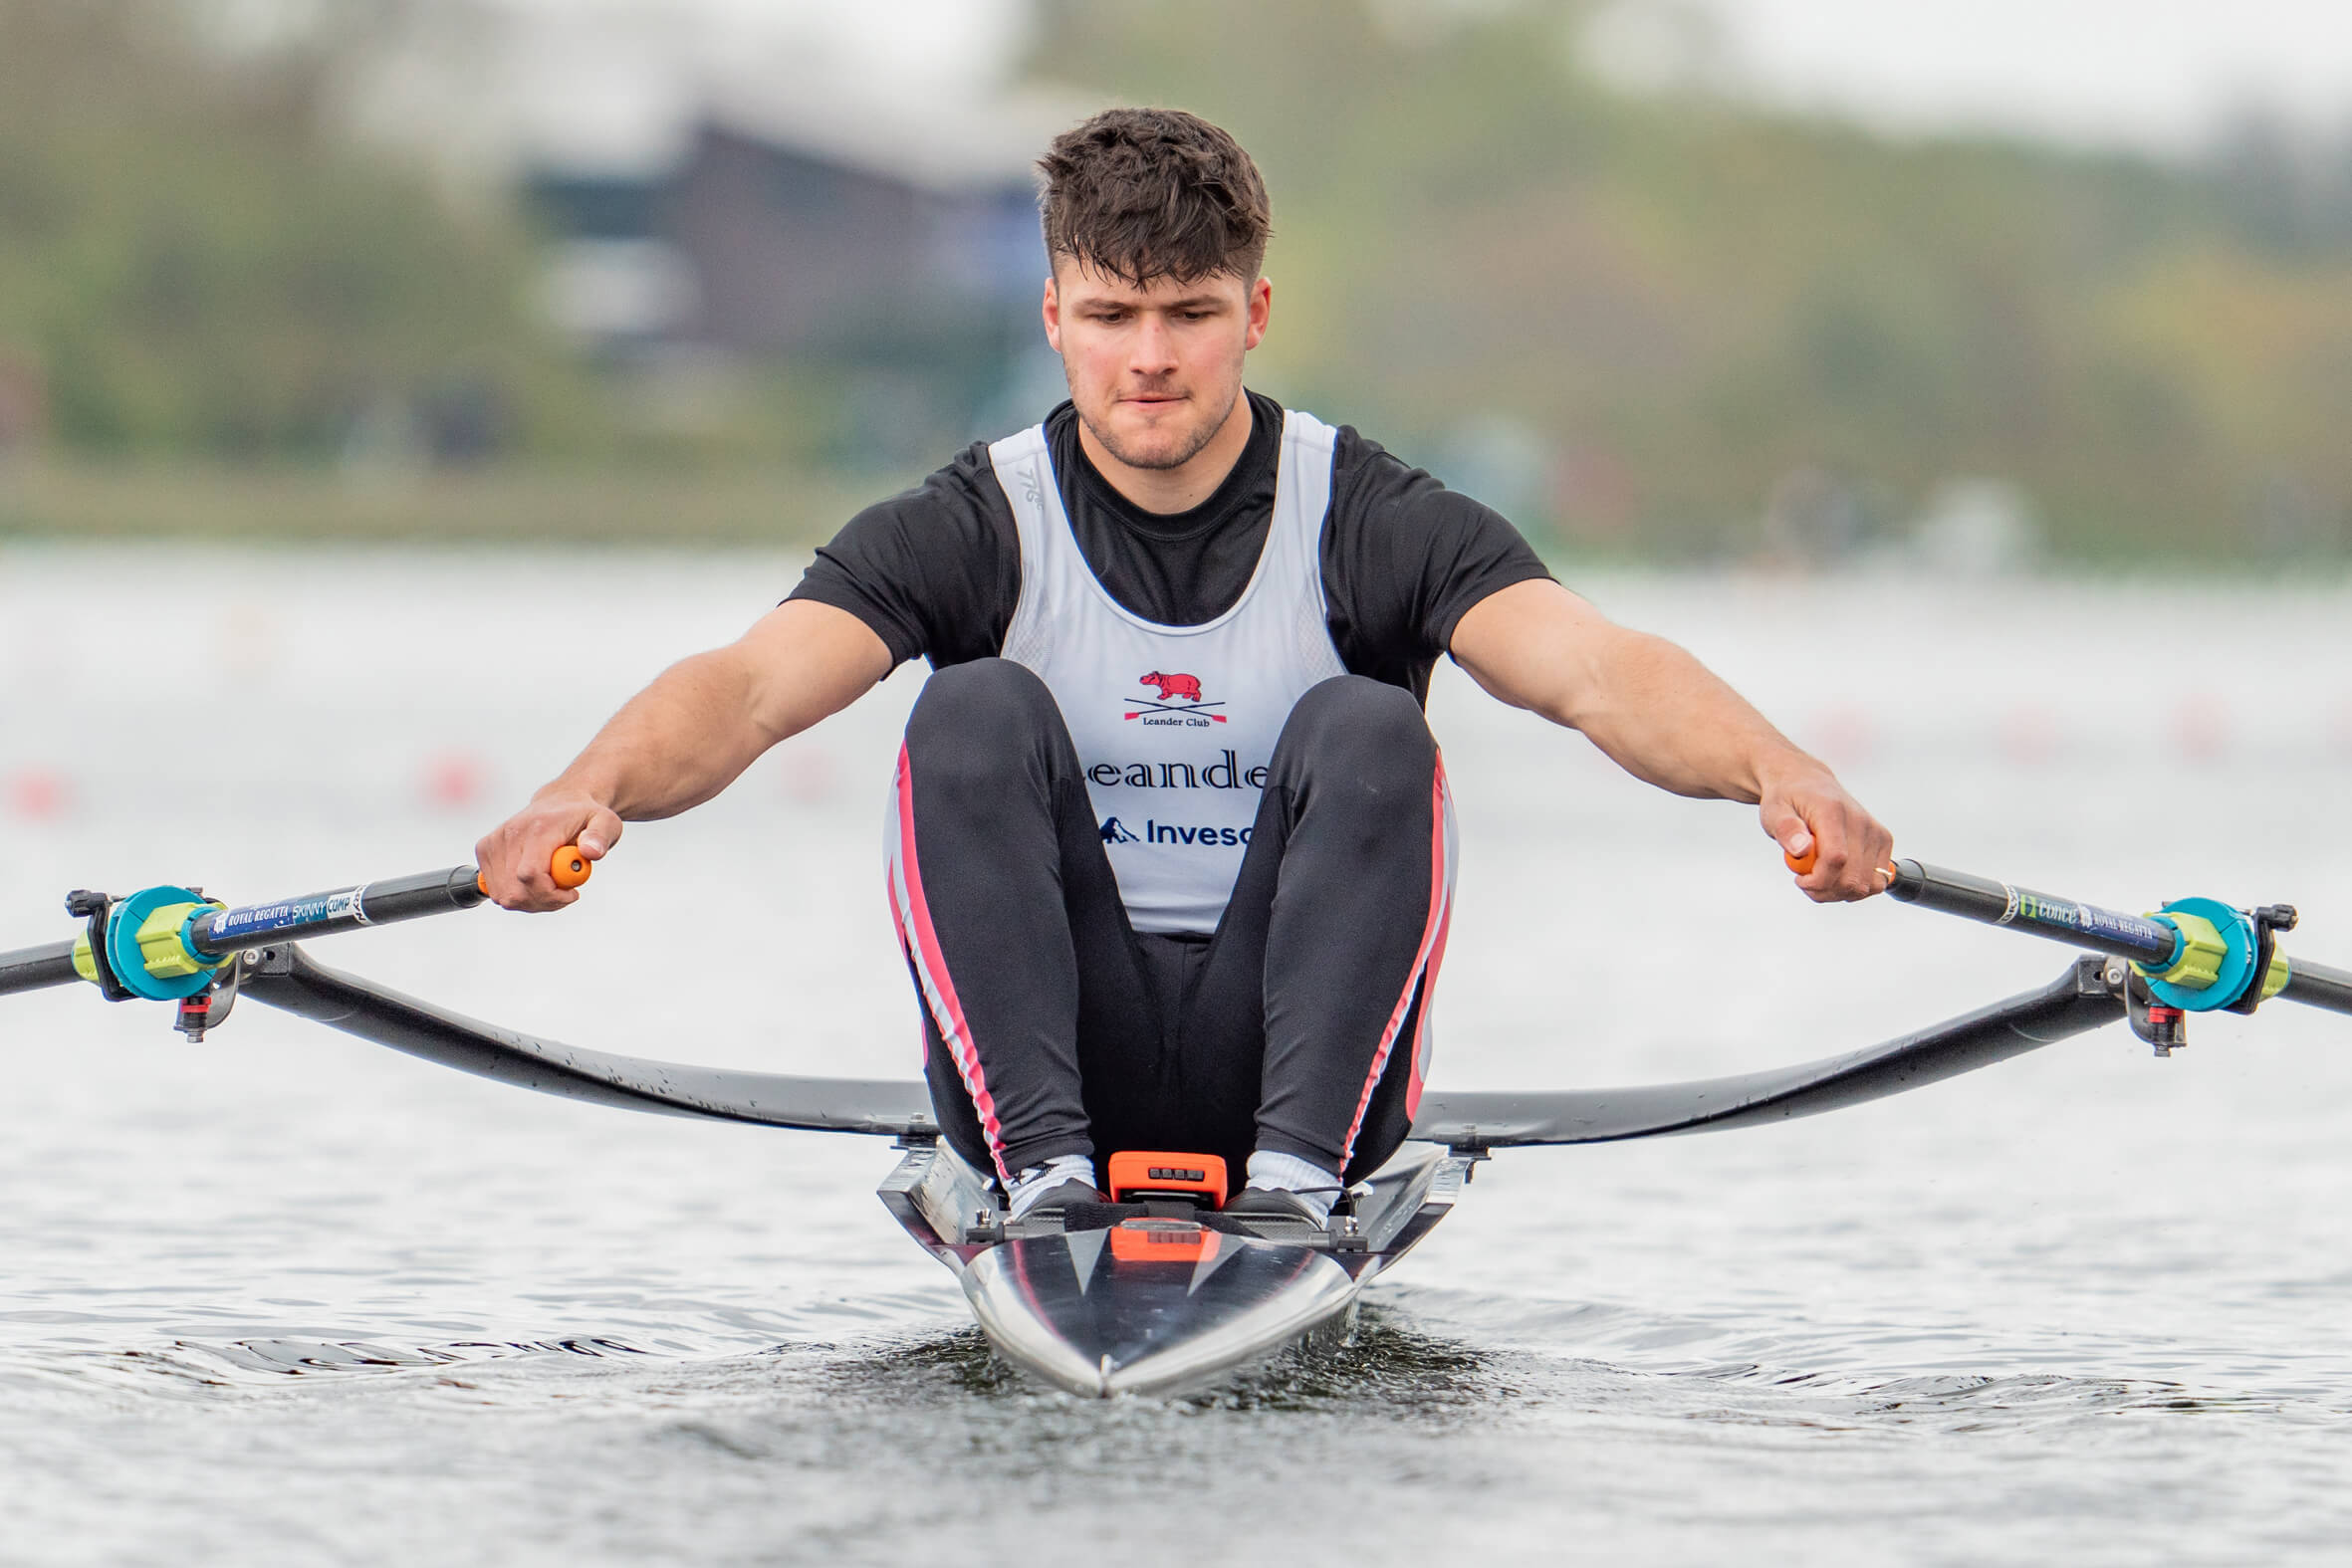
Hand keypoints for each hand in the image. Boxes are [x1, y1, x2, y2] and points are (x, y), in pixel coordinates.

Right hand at [475, 790, 621, 910]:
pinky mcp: (484, 849)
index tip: (572, 893)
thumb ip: (601, 837)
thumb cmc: (584, 817)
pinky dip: (516, 894)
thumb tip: (591, 852)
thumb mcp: (606, 822)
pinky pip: (495, 890)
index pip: (530, 874)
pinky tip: (534, 881)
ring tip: (551, 883)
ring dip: (531, 900)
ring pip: (504, 895)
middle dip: (544, 901)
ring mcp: (494, 842)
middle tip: (564, 892)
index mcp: (539, 827)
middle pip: (515, 891)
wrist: (561, 803)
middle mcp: (510, 833)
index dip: (550, 894)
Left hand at [1760, 765, 1893, 902]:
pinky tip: (1836, 876)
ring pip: (1868, 885)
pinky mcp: (1883, 841)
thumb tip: (1802, 849)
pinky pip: (1877, 881)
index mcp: (1833, 811)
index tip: (1799, 879)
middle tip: (1804, 879)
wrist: (1807, 783)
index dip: (1818, 880)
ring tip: (1819, 876)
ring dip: (1840, 892)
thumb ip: (1786, 830)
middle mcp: (1861, 821)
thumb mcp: (1774, 812)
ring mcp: (1876, 832)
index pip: (1836, 859)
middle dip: (1825, 890)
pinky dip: (1855, 888)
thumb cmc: (1788, 800)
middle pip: (1853, 879)